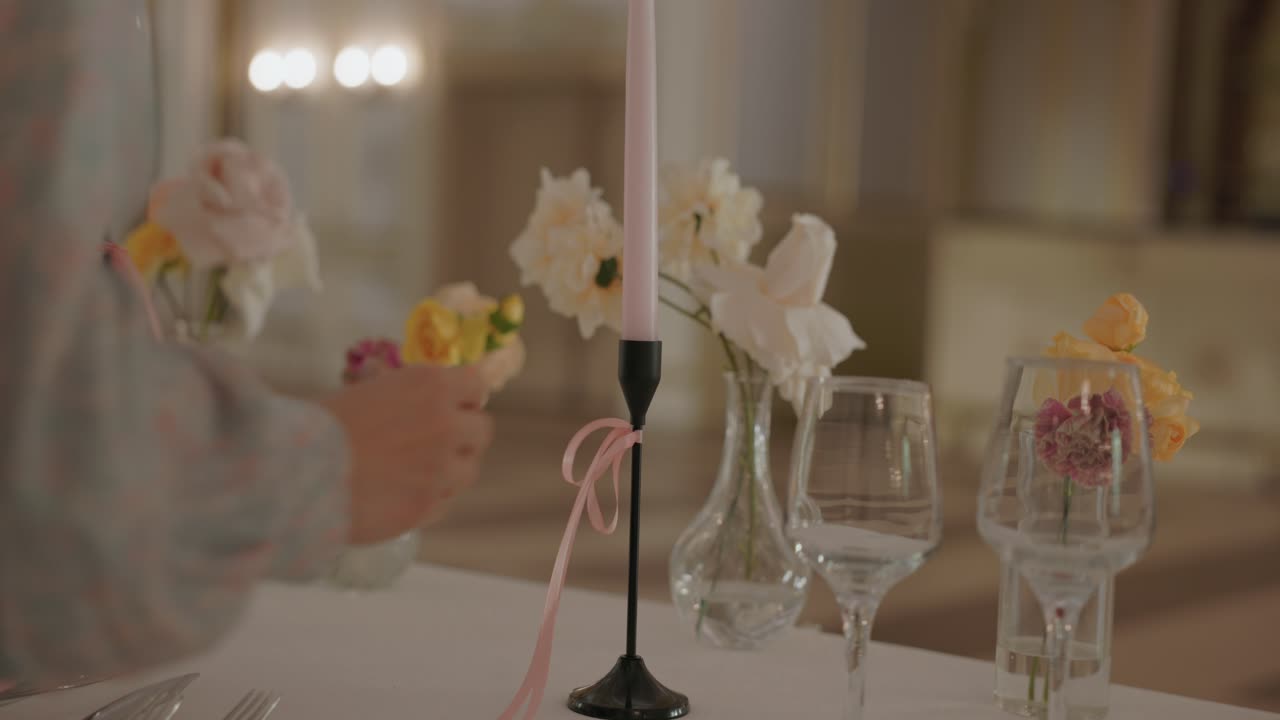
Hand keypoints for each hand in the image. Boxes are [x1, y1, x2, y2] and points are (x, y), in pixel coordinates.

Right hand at [321, 365, 493, 544]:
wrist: (294, 474)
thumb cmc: (318, 424)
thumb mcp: (363, 390)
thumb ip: (395, 389)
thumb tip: (395, 382)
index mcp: (431, 386)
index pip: (476, 386)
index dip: (463, 396)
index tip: (451, 405)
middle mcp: (446, 425)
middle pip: (482, 430)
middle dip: (463, 434)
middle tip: (436, 442)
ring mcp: (441, 470)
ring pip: (468, 470)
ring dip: (449, 470)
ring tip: (416, 472)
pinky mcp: (427, 508)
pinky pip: (444, 502)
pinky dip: (428, 499)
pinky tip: (400, 494)